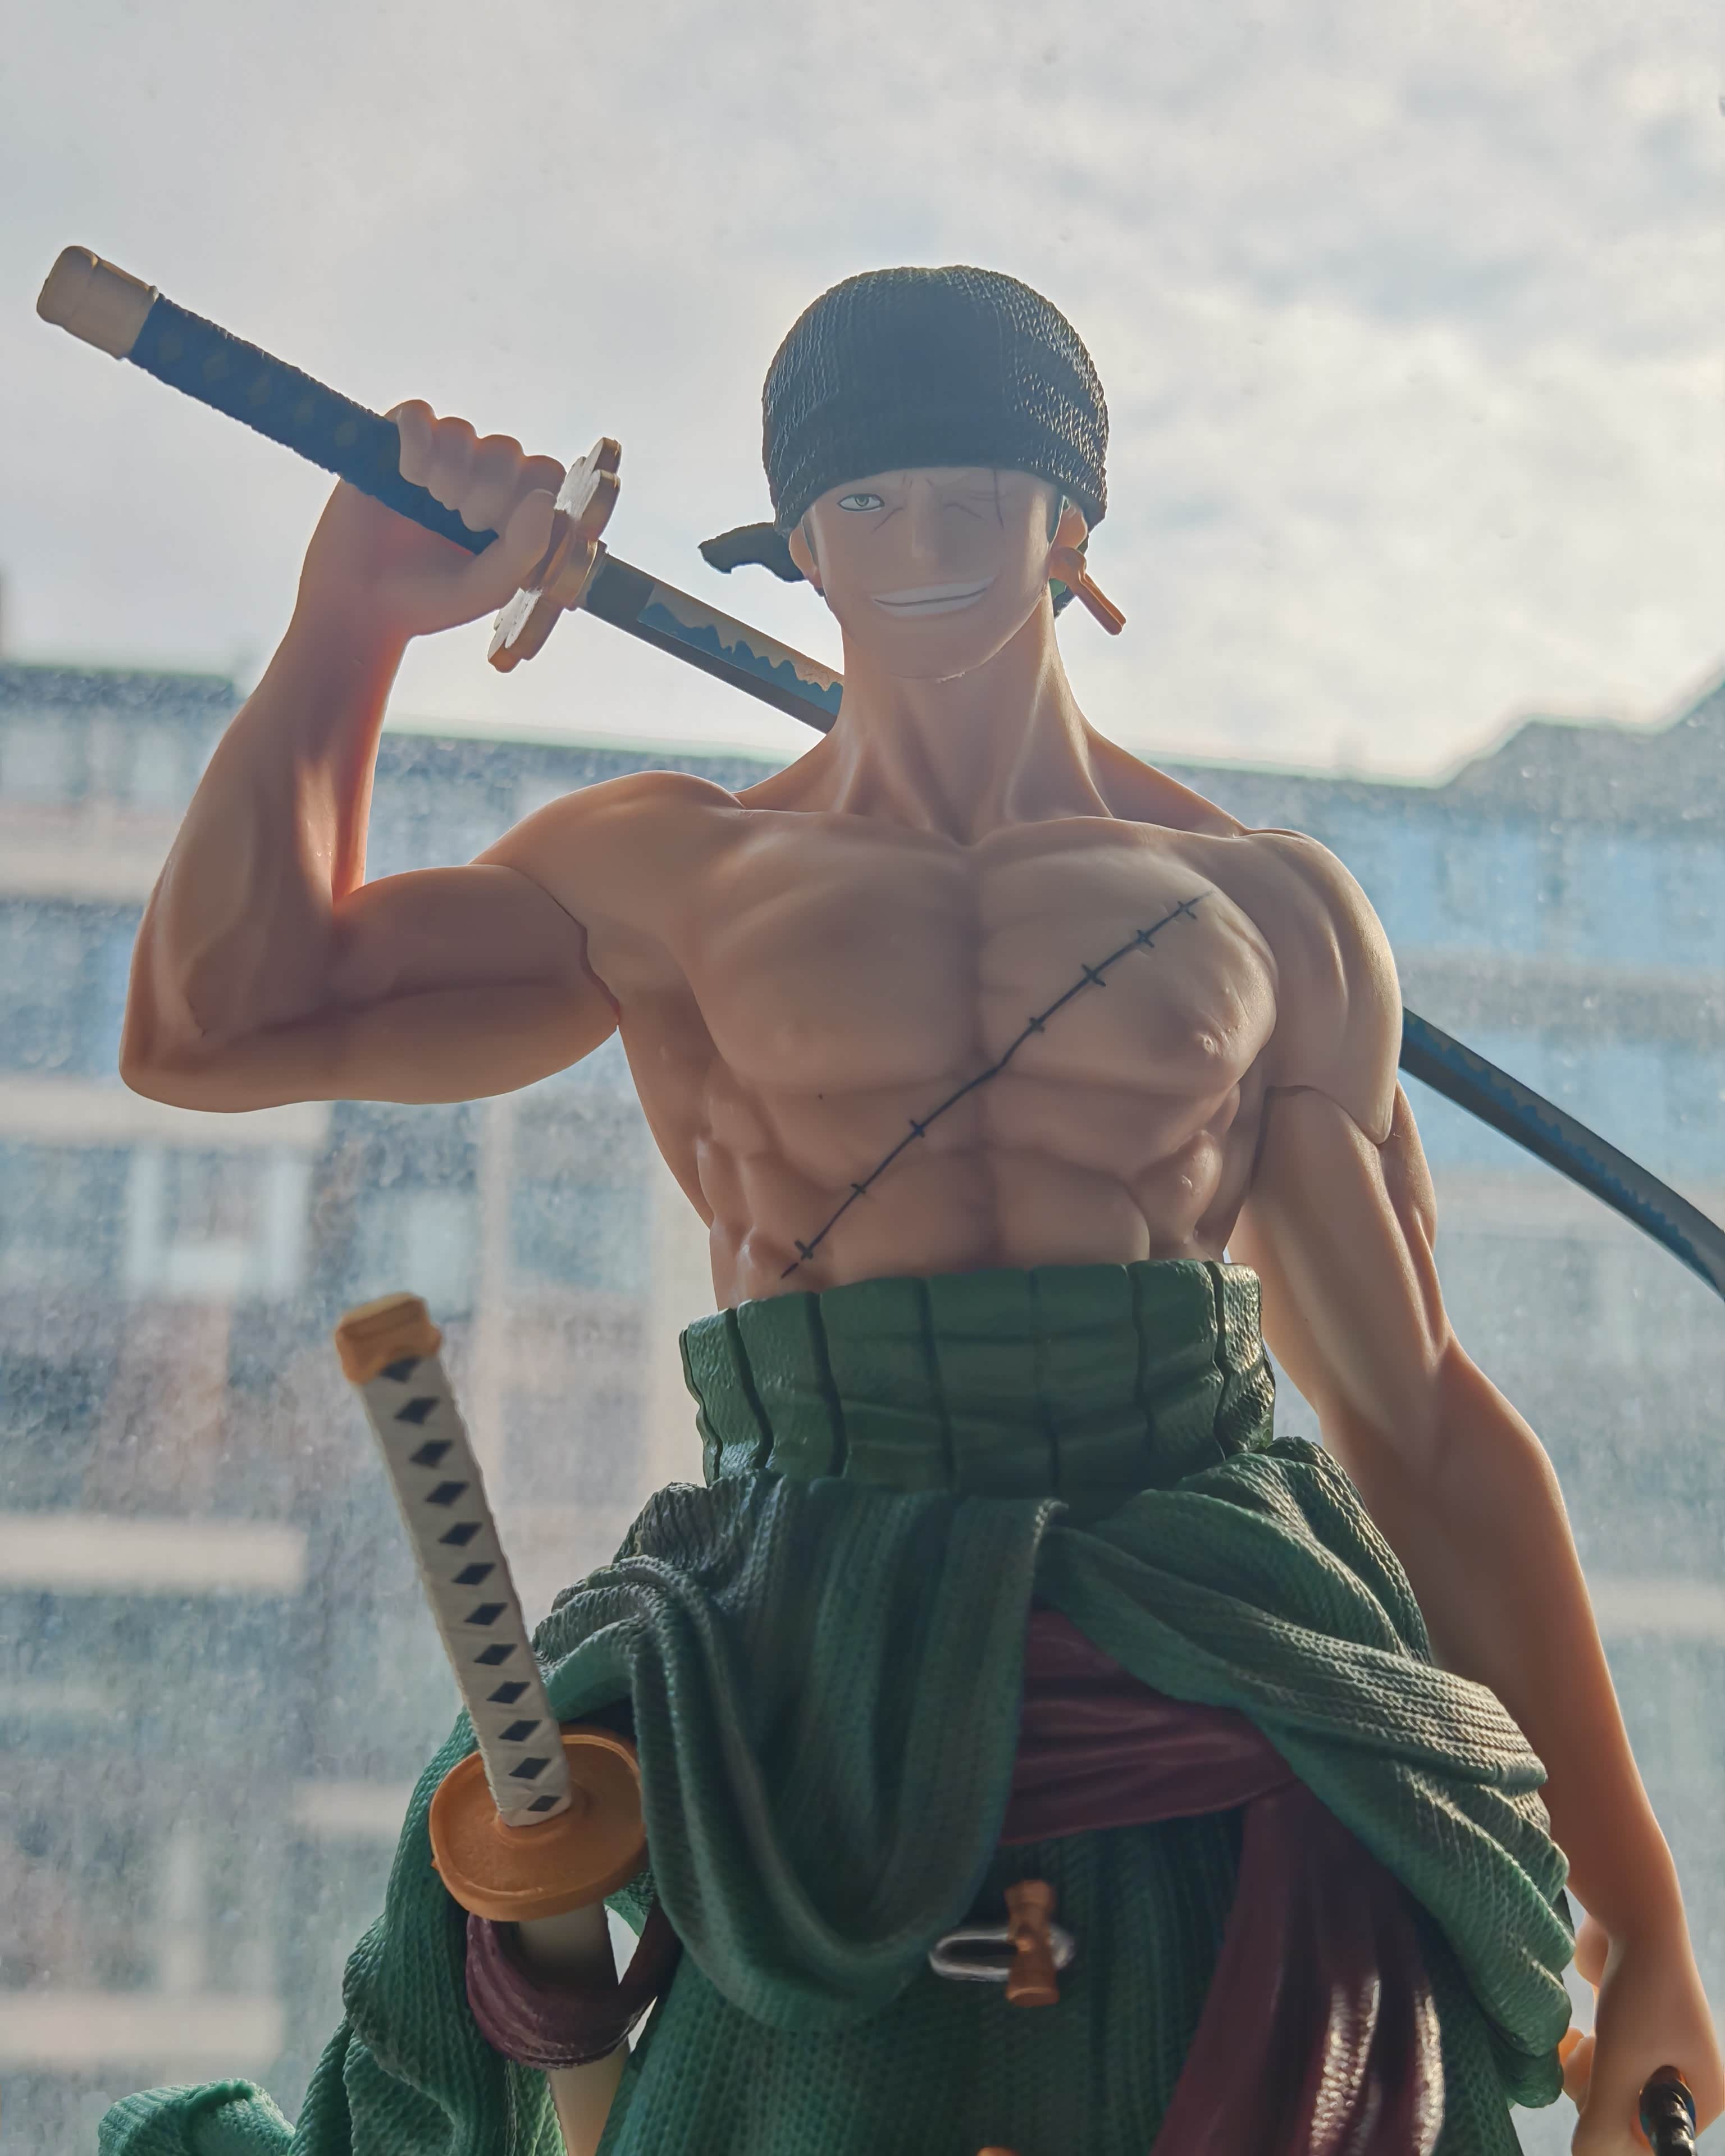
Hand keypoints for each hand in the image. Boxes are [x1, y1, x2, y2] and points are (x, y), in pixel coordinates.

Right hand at [295, 401, 563, 644]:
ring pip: (461, 432)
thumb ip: (526, 549)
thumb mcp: (489, 587)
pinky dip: (417, 440)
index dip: (527, 493)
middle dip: (488, 488)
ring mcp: (438, 457)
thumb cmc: (430, 599)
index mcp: (512, 511)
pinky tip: (409, 473)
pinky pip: (417, 414)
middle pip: (506, 451)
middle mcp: (480, 478)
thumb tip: (544, 499)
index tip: (500, 527)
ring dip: (451, 469)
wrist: (360, 603)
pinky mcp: (395, 442)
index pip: (544, 474)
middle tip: (464, 520)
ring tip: (434, 500)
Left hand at [1561, 1912, 1722, 2151]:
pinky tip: (1569, 2036)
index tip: (1598, 2094)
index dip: (1616, 2130)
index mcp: (1702, 2096)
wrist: (1631, 1917)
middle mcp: (1683, 2080)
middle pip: (1622, 2120)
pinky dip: (1575, 2054)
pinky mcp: (1623, 2032)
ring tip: (1584, 2041)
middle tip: (1593, 2058)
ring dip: (1581, 2072)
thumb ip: (1604, 2120)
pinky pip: (1592, 2066)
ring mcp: (1652, 2055)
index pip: (1653, 2143)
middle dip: (1596, 2093)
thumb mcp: (1621, 2063)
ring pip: (1601, 2094)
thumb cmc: (1641, 1991)